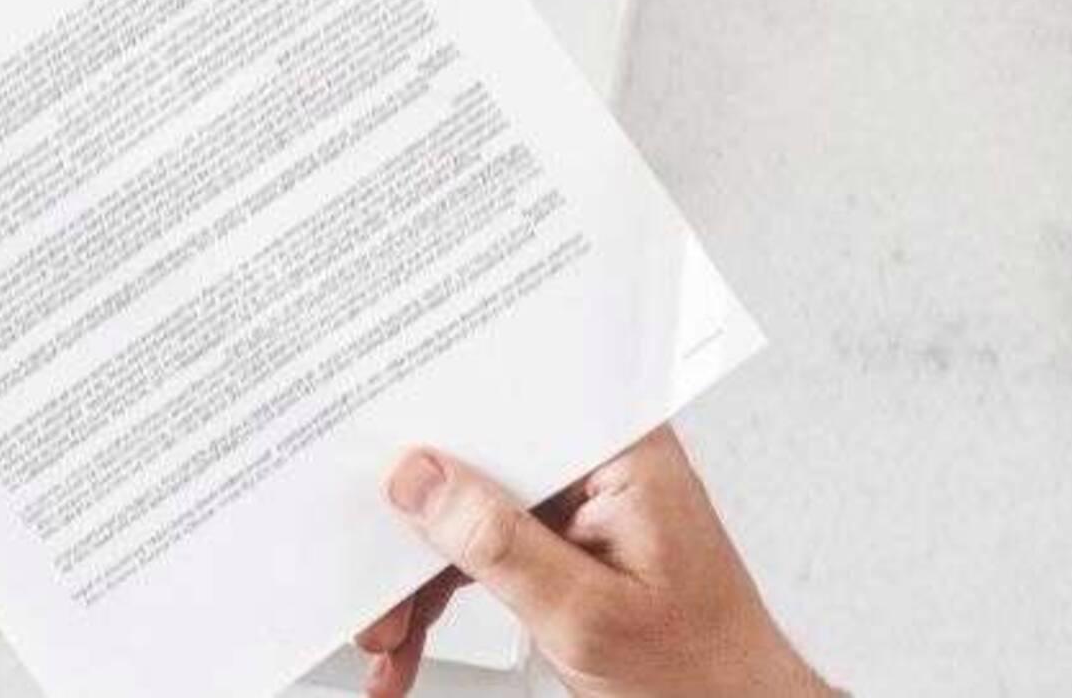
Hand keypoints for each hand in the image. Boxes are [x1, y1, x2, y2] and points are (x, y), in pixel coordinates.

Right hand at [355, 426, 831, 697]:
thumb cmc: (700, 671)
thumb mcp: (586, 614)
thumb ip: (501, 543)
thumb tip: (422, 478)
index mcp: (622, 450)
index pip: (511, 401)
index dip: (435, 416)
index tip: (374, 449)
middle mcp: (597, 464)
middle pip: (476, 463)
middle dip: (412, 529)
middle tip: (370, 581)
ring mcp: (578, 504)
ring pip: (468, 516)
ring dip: (417, 579)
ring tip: (385, 634)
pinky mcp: (560, 543)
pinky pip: (483, 554)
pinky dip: (441, 599)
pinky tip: (409, 639)